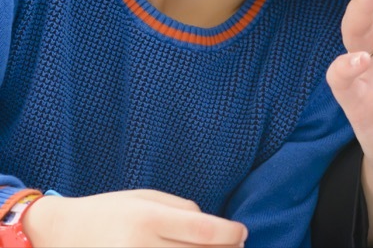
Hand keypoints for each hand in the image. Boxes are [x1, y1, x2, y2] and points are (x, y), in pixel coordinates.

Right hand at [23, 190, 244, 246]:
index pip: (204, 231)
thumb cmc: (112, 210)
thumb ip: (186, 211)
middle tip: (234, 247)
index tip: (242, 234)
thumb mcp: (148, 198)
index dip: (231, 234)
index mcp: (147, 219)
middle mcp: (138, 247)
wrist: (60, 233)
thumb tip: (222, 232)